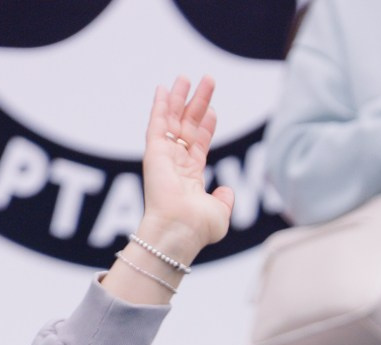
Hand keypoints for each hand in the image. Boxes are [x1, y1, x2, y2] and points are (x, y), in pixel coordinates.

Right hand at [136, 77, 233, 259]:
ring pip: (172, 120)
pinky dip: (160, 105)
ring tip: (187, 76)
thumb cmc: (197, 230)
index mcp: (190, 177)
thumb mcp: (220, 215)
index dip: (206, 126)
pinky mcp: (154, 152)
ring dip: (180, 98)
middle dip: (197, 103)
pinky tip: (164, 88)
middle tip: (207, 81)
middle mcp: (176, 164)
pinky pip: (156, 123)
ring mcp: (164, 157)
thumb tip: (226, 191)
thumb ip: (224, 201)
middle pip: (188, 126)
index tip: (213, 110)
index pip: (199, 144)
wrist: (179, 231)